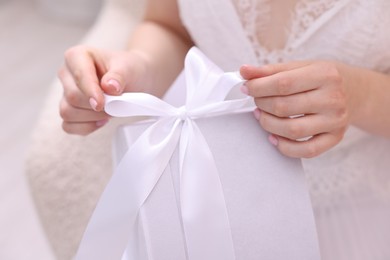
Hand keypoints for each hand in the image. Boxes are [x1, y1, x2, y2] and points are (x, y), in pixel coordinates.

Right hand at [58, 45, 150, 134]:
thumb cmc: (128, 69)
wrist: (134, 79)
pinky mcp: (69, 109)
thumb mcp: (128, 68)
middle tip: (115, 105)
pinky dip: (86, 127)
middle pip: (72, 97)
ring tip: (110, 111)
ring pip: (67, 113)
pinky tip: (101, 121)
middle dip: (96, 106)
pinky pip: (68, 126)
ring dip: (91, 117)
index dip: (90, 92)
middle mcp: (67, 73)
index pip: (78, 76)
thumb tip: (109, 87)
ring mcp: (65, 92)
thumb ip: (119, 76)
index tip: (103, 103)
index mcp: (77, 56)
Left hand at [240, 61, 362, 157]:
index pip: (283, 83)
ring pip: (292, 130)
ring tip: (261, 115)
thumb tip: (244, 71)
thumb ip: (270, 70)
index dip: (258, 87)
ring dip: (268, 124)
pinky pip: (306, 151)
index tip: (246, 87)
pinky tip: (273, 137)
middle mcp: (333, 99)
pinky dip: (284, 147)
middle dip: (261, 104)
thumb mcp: (300, 67)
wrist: (355, 91)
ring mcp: (335, 121)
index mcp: (325, 75)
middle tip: (256, 101)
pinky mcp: (334, 138)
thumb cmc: (322, 78)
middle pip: (284, 107)